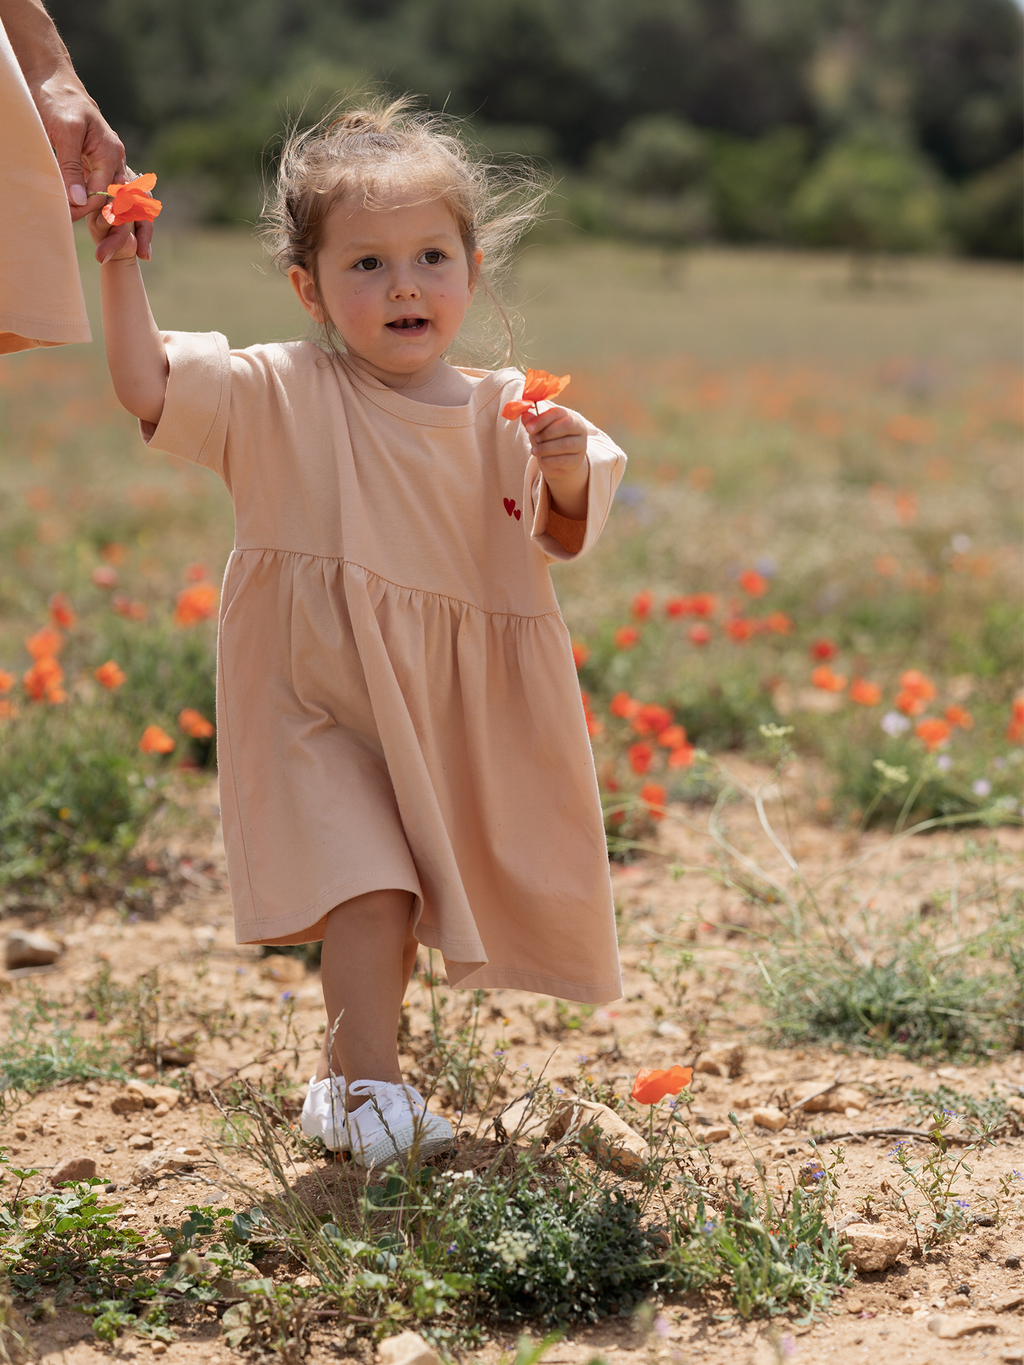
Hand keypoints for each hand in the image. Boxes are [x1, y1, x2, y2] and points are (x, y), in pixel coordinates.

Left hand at [29, 72, 152, 261]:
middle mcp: (117, 162)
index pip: (104, 193)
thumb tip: (79, 201)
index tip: (70, 220)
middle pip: (127, 205)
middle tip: (104, 257)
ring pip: (130, 205)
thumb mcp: (62, 131)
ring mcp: (113, 167)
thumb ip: (71, 166)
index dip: (87, 210)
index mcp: (111, 152)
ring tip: (142, 255)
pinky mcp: (102, 170)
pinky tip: (130, 238)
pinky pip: (119, 200)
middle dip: (120, 233)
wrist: (53, 80)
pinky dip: (125, 220)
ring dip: (132, 231)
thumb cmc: (57, 100)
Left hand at [522, 405, 588, 518]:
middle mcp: (580, 433)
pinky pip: (560, 463)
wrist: (563, 462)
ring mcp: (580, 450)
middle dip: (543, 435)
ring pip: (561, 447)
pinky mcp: (576, 465)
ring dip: (544, 449)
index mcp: (572, 419)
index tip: (529, 427)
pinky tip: (542, 460)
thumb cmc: (549, 440)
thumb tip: (521, 411)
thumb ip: (532, 421)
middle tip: (532, 440)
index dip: (543, 420)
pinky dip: (547, 462)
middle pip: (561, 430)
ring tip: (535, 450)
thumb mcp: (540, 430)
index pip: (560, 414)